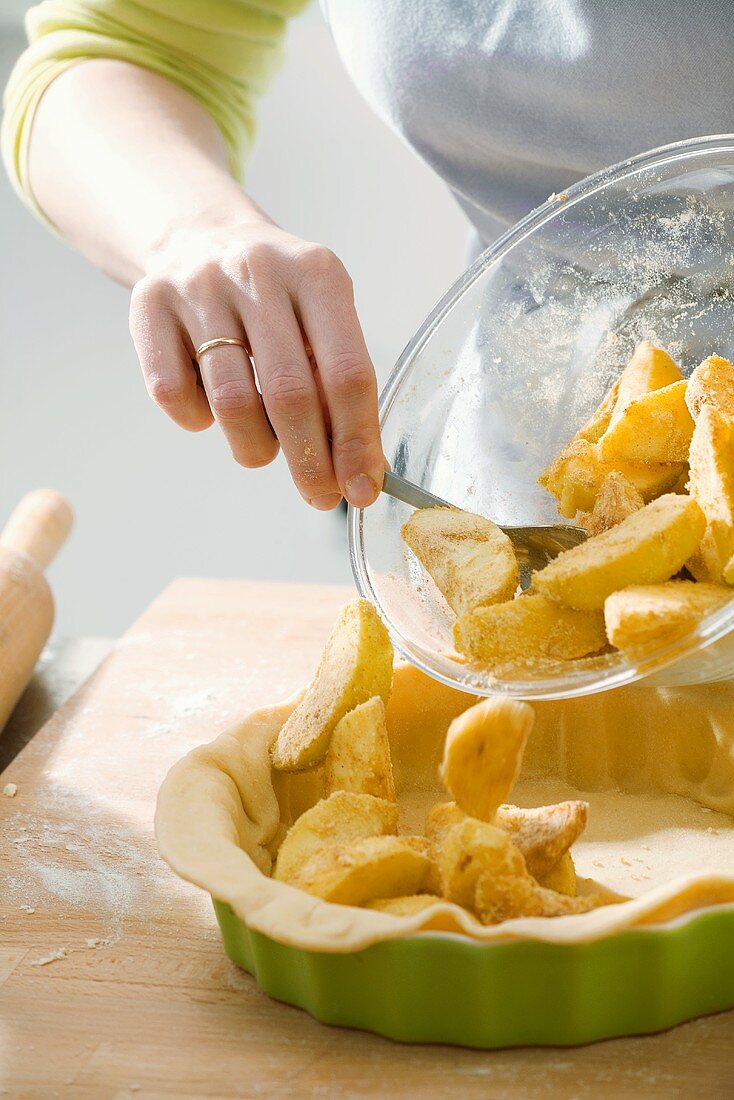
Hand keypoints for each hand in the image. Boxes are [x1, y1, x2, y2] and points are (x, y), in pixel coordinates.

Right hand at [129, 207, 383, 509]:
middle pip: (290, 394)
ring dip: (254, 447)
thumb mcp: (323, 320)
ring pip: (231, 402)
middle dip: (309, 461)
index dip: (357, 441)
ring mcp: (199, 286)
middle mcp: (258, 271)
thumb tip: (363, 471)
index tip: (362, 488)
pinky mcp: (149, 304)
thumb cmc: (278, 301)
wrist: (201, 237)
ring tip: (262, 448)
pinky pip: (173, 394)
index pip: (347, 373)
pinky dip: (196, 420)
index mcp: (318, 273)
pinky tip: (211, 410)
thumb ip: (342, 387)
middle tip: (318, 495)